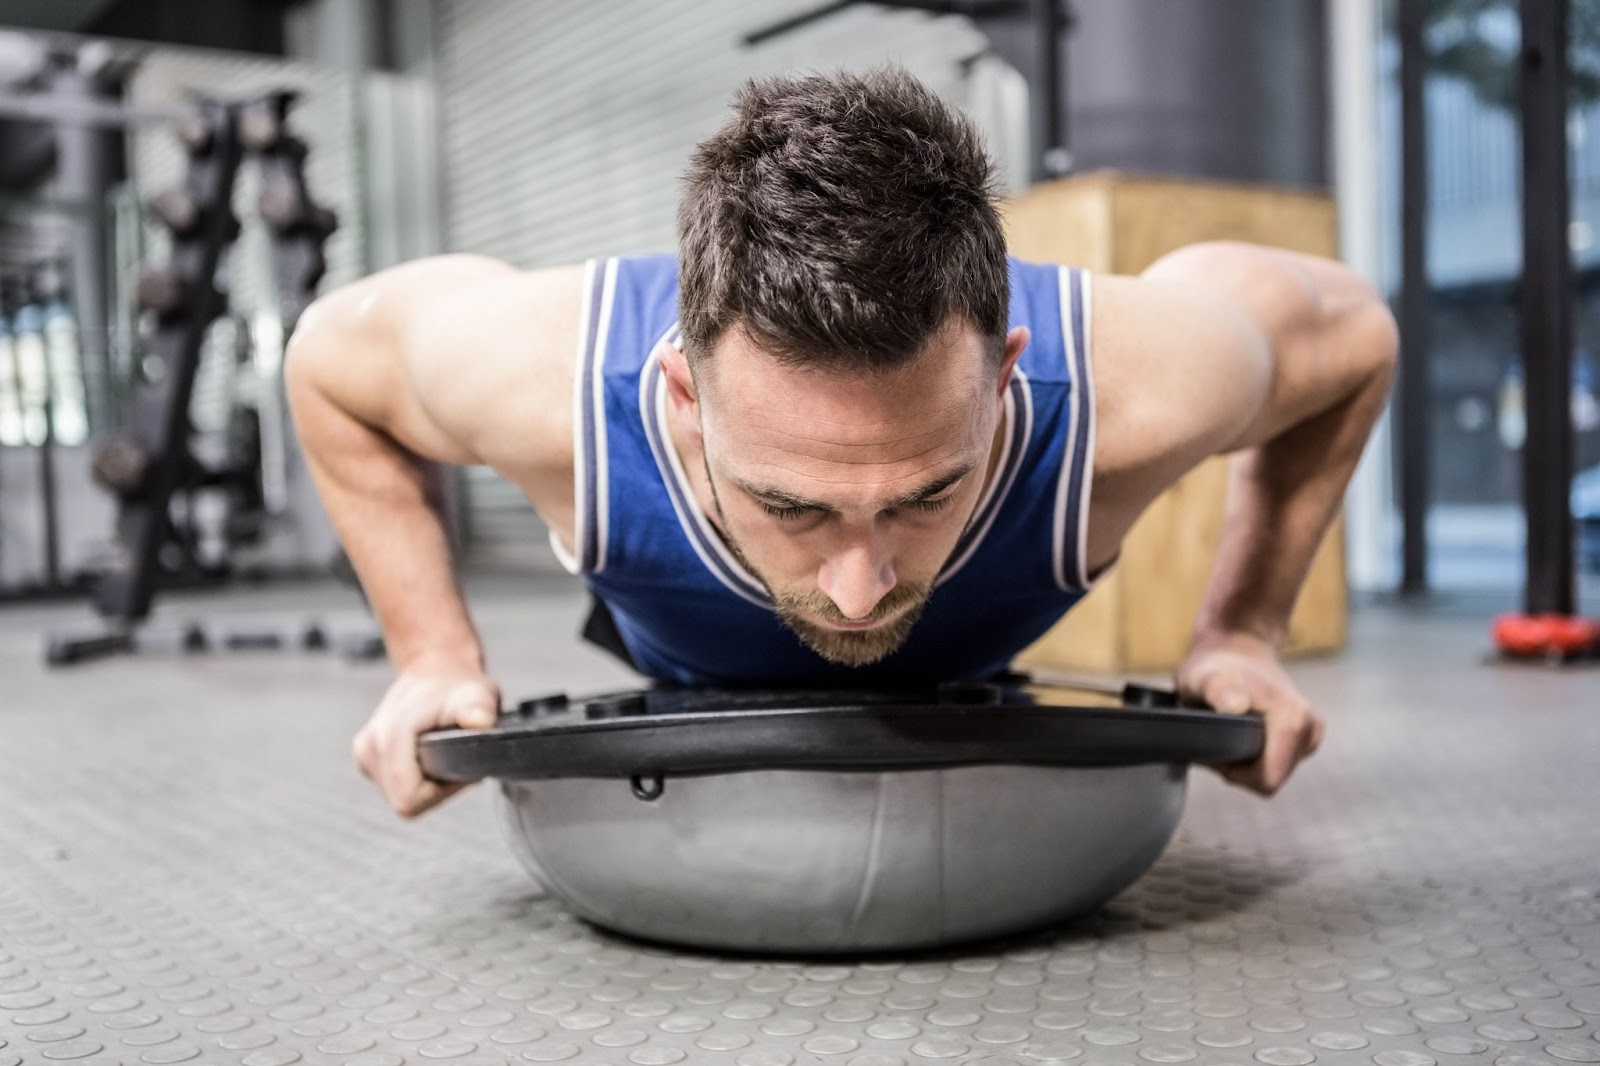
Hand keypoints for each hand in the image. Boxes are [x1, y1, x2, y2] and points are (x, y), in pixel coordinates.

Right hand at [353, 661, 500, 816]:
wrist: (436, 671)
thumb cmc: (457, 685)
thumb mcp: (477, 693)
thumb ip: (478, 708)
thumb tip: (480, 721)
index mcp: (390, 735)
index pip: (409, 798)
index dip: (441, 791)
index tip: (457, 766)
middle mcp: (370, 747)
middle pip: (405, 800)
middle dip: (435, 788)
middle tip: (455, 757)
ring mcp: (365, 753)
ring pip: (400, 796)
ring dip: (425, 783)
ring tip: (443, 753)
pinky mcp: (367, 758)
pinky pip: (395, 786)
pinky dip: (416, 777)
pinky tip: (429, 755)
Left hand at [1175, 631, 1323, 795]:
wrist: (1237, 647)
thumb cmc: (1218, 664)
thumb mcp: (1205, 677)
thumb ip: (1219, 692)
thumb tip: (1236, 706)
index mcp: (1294, 721)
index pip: (1266, 781)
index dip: (1234, 773)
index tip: (1216, 748)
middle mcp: (1309, 730)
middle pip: (1270, 779)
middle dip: (1240, 768)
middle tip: (1218, 736)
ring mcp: (1311, 734)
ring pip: (1273, 773)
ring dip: (1247, 762)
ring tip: (1228, 730)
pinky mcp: (1307, 737)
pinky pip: (1277, 764)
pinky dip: (1256, 756)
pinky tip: (1242, 733)